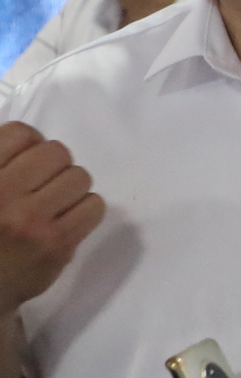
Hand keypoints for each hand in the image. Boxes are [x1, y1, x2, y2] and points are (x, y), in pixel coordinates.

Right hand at [0, 121, 103, 308]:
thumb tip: (31, 137)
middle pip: (56, 152)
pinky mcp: (57, 244)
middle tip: (42, 182)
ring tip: (54, 201)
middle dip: (53, 164)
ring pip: (79, 176)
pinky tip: (67, 218)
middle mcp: (2, 194)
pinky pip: (94, 205)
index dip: (30, 142)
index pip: (21, 133)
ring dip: (71, 186)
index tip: (25, 159)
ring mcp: (31, 221)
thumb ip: (1, 160)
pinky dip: (85, 208)